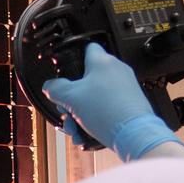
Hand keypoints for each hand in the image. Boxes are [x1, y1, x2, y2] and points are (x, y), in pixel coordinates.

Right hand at [42, 42, 183, 160]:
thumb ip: (55, 88)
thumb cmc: (107, 112)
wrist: (133, 134)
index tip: (65, 70)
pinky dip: (94, 119)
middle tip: (66, 110)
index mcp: (102, 61)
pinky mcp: (130, 104)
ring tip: (75, 128)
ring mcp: (125, 88)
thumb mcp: (70, 98)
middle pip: (86, 79)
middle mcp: (116, 71)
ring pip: (94, 97)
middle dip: (72, 98)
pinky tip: (86, 133)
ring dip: (80, 113)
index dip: (73, 57)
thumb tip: (50, 86)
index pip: (87, 48)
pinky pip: (106, 108)